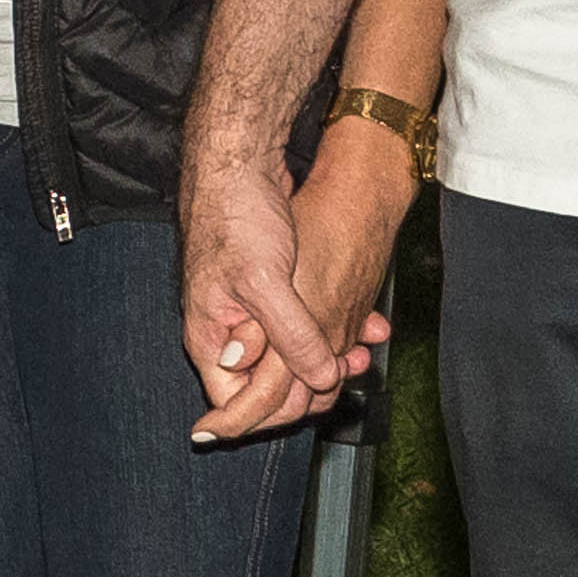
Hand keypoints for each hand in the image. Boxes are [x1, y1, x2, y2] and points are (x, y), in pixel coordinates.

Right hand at [184, 130, 384, 439]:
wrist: (239, 164)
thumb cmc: (237, 219)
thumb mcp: (265, 283)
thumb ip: (289, 336)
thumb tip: (321, 381)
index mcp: (212, 339)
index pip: (237, 404)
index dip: (276, 413)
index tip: (318, 401)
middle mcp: (228, 333)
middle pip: (268, 384)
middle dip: (312, 383)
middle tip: (351, 368)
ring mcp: (248, 313)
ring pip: (291, 356)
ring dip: (329, 357)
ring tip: (363, 351)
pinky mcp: (271, 293)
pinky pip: (303, 327)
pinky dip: (333, 330)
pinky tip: (365, 324)